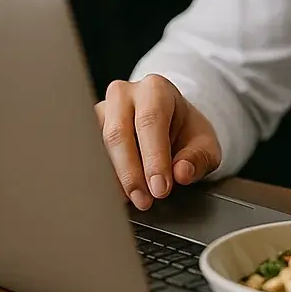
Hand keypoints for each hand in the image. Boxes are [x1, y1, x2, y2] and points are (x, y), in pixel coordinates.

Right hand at [95, 74, 221, 210]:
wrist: (171, 125)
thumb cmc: (186, 133)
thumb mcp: (205, 145)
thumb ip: (198, 158)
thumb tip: (182, 172)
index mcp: (155, 90)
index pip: (151, 121)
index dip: (154, 158)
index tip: (160, 189)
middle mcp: (124, 94)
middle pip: (118, 133)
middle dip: (130, 172)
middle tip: (144, 200)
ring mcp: (101, 111)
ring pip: (96, 145)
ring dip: (110, 178)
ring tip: (128, 201)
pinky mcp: (86, 130)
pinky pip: (85, 155)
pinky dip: (97, 178)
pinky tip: (111, 196)